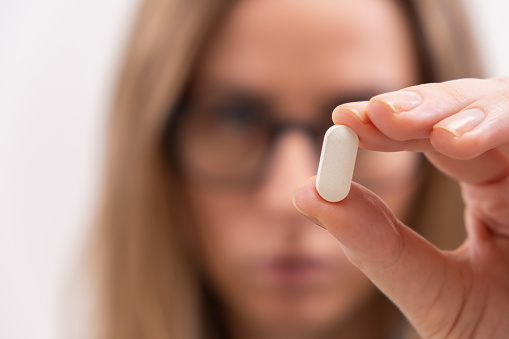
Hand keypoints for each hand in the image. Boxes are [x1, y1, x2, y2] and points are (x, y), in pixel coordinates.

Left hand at [293, 78, 508, 337]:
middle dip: (429, 106)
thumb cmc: (495, 333)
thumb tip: (306, 193)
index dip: (390, 122)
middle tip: (380, 114)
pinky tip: (466, 143)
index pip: (433, 137)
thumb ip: (374, 243)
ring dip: (474, 112)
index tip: (344, 119)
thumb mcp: (430, 289)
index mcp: (487, 191)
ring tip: (440, 136)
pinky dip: (506, 126)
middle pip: (475, 108)